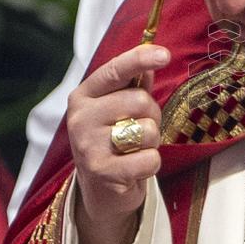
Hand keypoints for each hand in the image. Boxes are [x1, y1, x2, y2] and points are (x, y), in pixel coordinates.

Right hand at [66, 44, 169, 243]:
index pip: (114, 71)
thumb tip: (151, 59)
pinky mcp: (101, 171)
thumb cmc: (114, 141)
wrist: (99, 189)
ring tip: (136, 149)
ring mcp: (88, 145)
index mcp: (84, 96)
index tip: (164, 54)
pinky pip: (149, 159)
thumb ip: (134, 85)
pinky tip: (136, 167)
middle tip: (143, 128)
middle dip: (153, 115)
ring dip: (152, 141)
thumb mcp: (119, 109)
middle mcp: (80, 118)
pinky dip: (152, 163)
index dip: (139, 59)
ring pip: (148, 130)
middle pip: (140, 100)